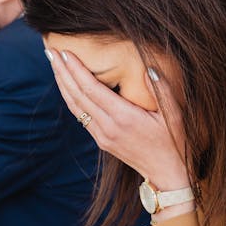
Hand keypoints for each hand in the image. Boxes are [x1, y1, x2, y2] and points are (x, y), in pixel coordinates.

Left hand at [45, 48, 190, 193]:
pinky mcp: (101, 140)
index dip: (76, 70)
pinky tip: (66, 86)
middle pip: (77, 95)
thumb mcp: (174, 115)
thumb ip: (162, 90)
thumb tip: (149, 67)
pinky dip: (70, 98)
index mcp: (124, 117)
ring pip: (75, 106)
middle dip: (62, 72)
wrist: (167, 174)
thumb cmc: (174, 141)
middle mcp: (108, 126)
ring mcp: (102, 135)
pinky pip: (80, 116)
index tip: (66, 53)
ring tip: (54, 64)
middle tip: (51, 52)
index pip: (92, 89)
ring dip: (62, 84)